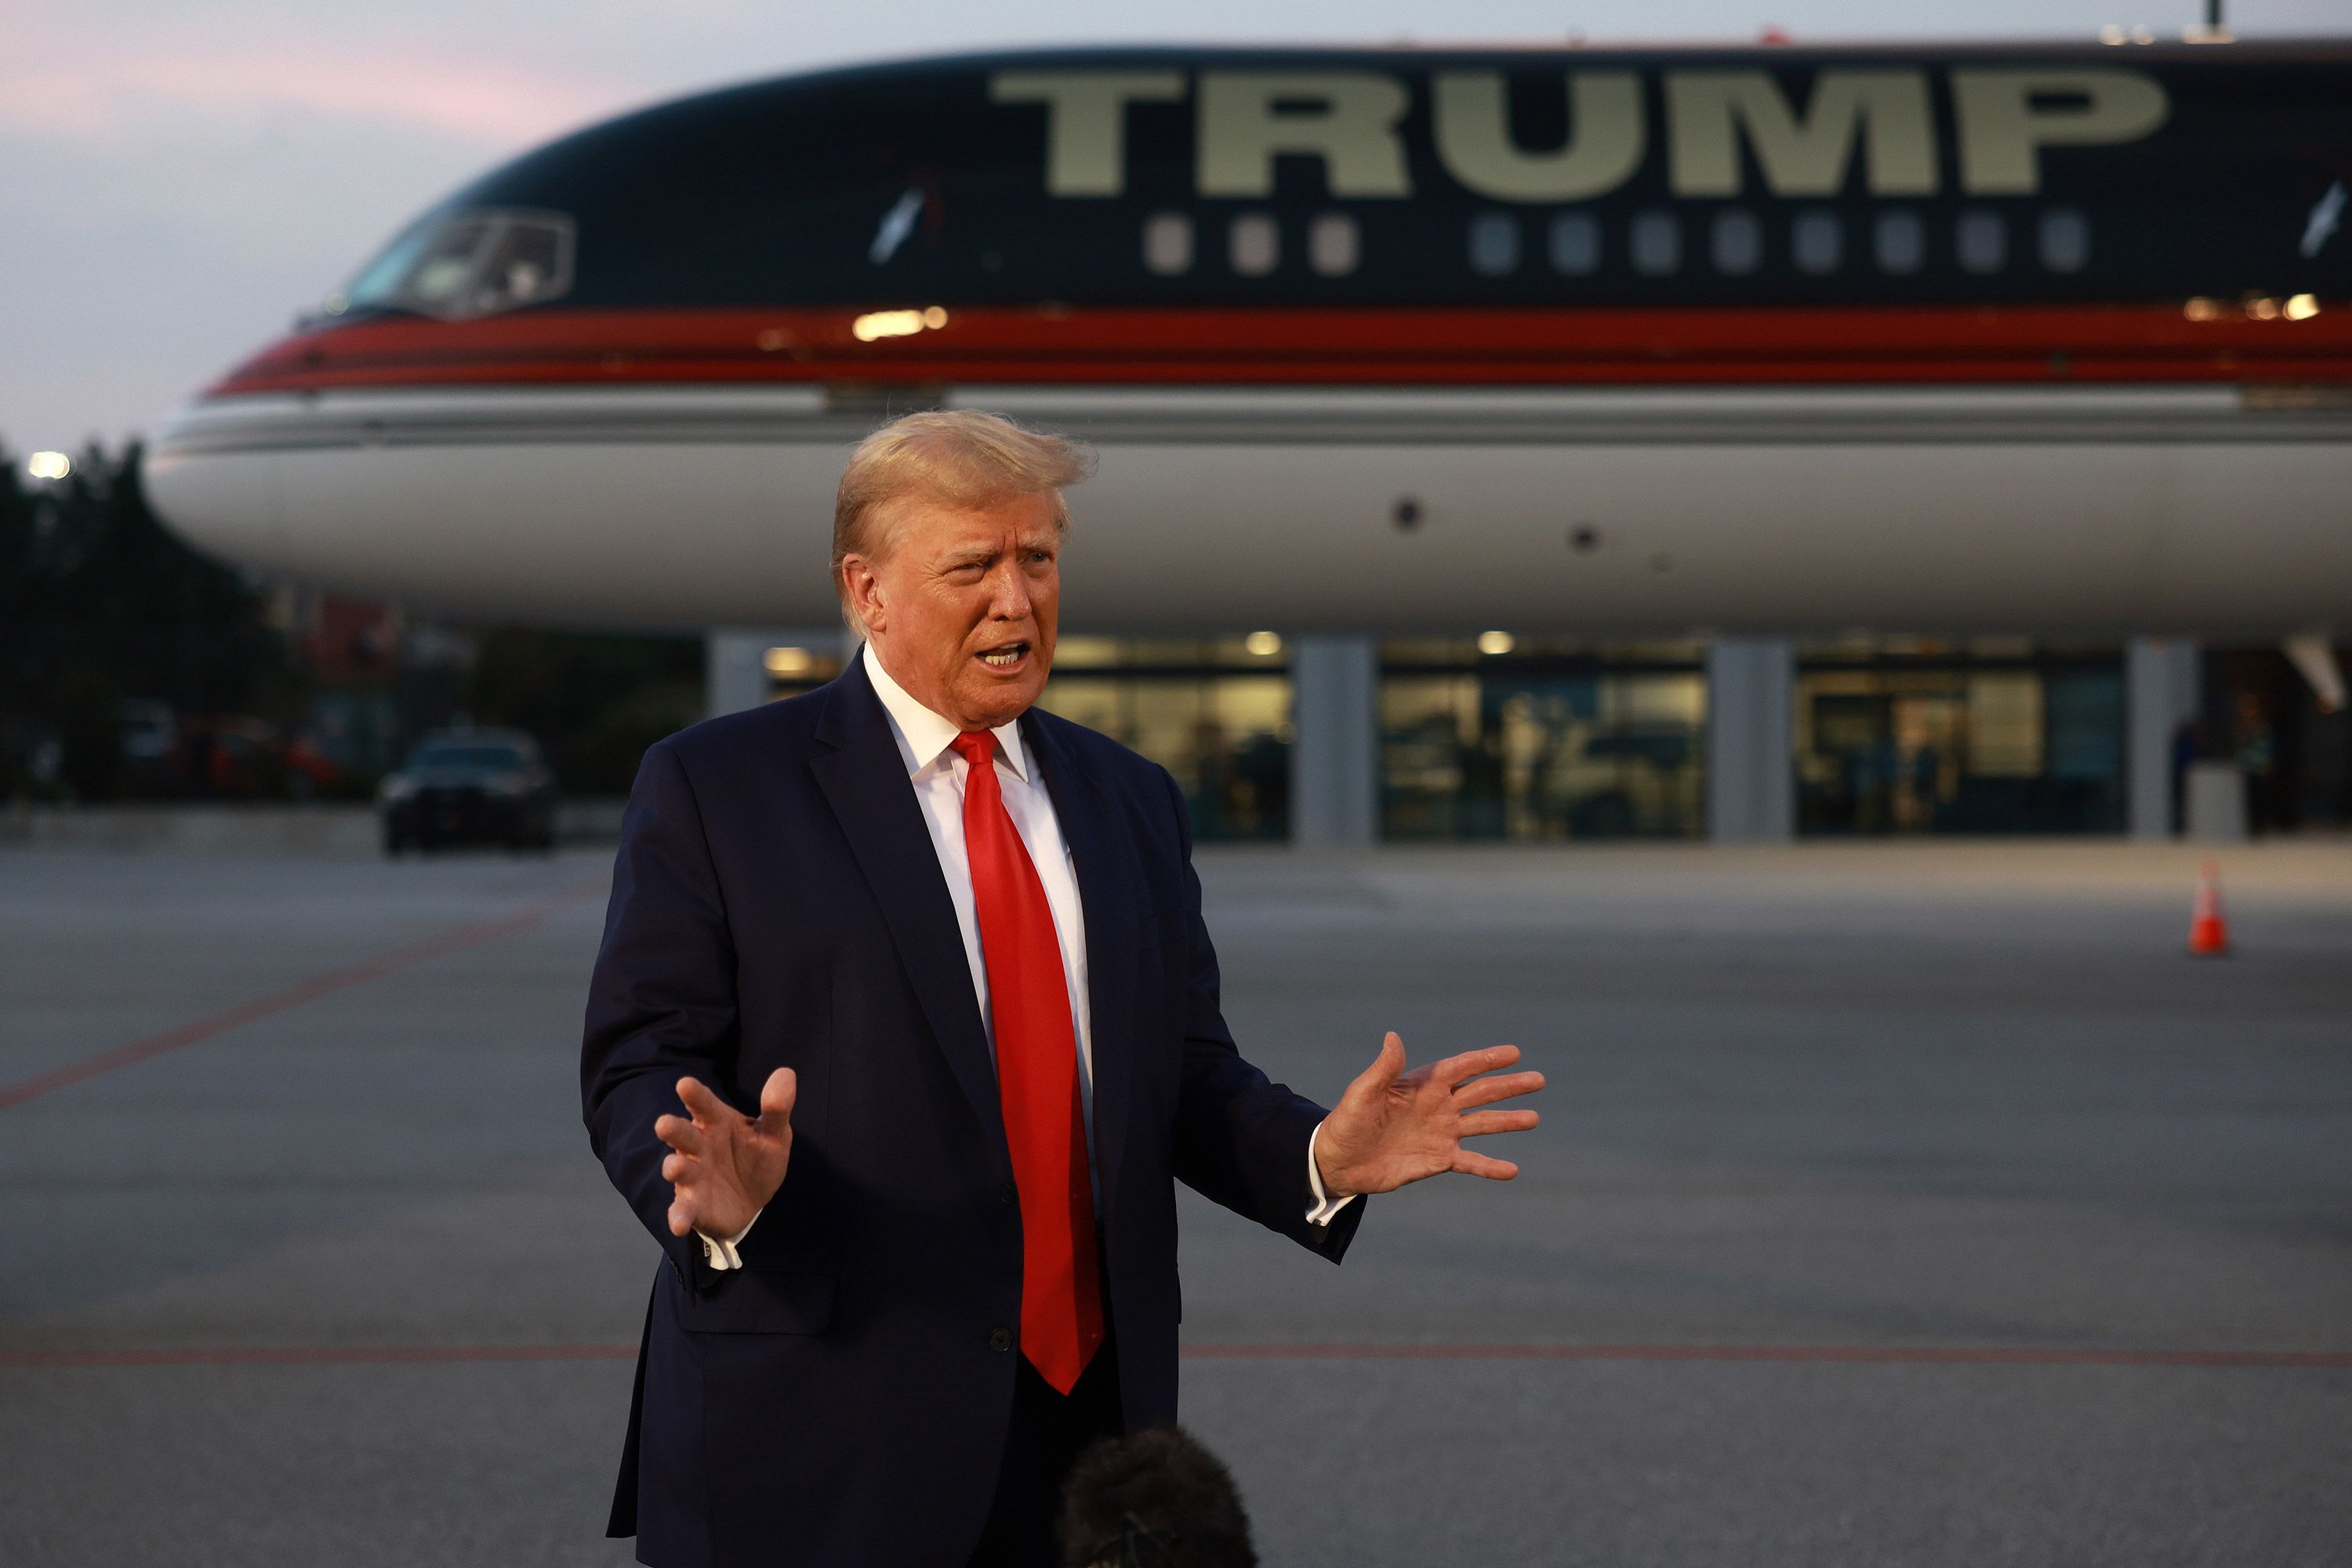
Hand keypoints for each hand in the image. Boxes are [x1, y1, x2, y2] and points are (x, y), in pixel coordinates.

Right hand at [654, 1069, 795, 1241]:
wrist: (752, 1200)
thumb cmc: (756, 1158)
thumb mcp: (774, 1135)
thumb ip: (777, 1108)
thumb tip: (786, 1073)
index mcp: (717, 1123)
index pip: (705, 1105)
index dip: (695, 1095)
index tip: (685, 1084)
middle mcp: (698, 1146)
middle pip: (683, 1134)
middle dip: (673, 1129)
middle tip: (664, 1124)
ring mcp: (692, 1176)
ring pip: (678, 1169)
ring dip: (674, 1168)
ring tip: (674, 1167)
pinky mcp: (692, 1205)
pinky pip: (682, 1210)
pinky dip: (678, 1216)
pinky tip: (679, 1225)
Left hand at [1314, 1033, 1541, 1198]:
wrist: (1338, 1162)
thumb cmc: (1346, 1123)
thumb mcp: (1362, 1094)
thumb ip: (1383, 1069)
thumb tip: (1393, 1037)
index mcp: (1422, 1085)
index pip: (1461, 1068)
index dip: (1487, 1060)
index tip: (1514, 1052)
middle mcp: (1437, 1106)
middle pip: (1480, 1092)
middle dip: (1509, 1086)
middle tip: (1538, 1079)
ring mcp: (1440, 1133)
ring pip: (1482, 1124)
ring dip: (1508, 1121)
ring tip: (1534, 1118)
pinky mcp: (1438, 1160)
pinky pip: (1471, 1161)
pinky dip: (1490, 1166)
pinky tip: (1512, 1170)